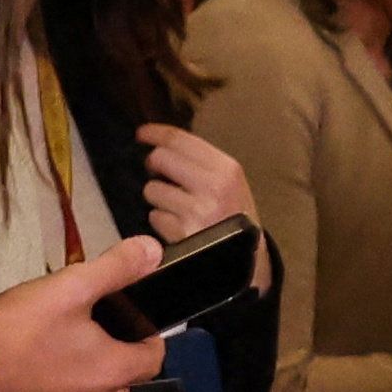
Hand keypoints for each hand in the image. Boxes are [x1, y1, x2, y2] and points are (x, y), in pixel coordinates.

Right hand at [0, 237, 166, 391]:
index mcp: (112, 372)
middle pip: (121, 388)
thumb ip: (116, 269)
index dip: (147, 340)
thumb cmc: (19, 330)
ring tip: (59, 368)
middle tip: (88, 341)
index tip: (129, 326)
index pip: (153, 360)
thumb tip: (154, 251)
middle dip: (114, 366)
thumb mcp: (69, 287)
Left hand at [131, 123, 252, 255]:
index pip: (180, 140)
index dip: (155, 133)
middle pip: (160, 159)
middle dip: (155, 166)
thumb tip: (160, 143)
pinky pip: (154, 217)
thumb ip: (201, 161)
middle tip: (160, 173)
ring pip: (152, 189)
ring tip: (178, 206)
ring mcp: (195, 212)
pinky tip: (178, 226)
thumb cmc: (235, 215)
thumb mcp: (231, 182)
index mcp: (227, 169)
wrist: (249, 259)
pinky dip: (161, 221)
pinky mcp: (181, 234)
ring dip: (159, 198)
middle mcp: (212, 187)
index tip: (141, 133)